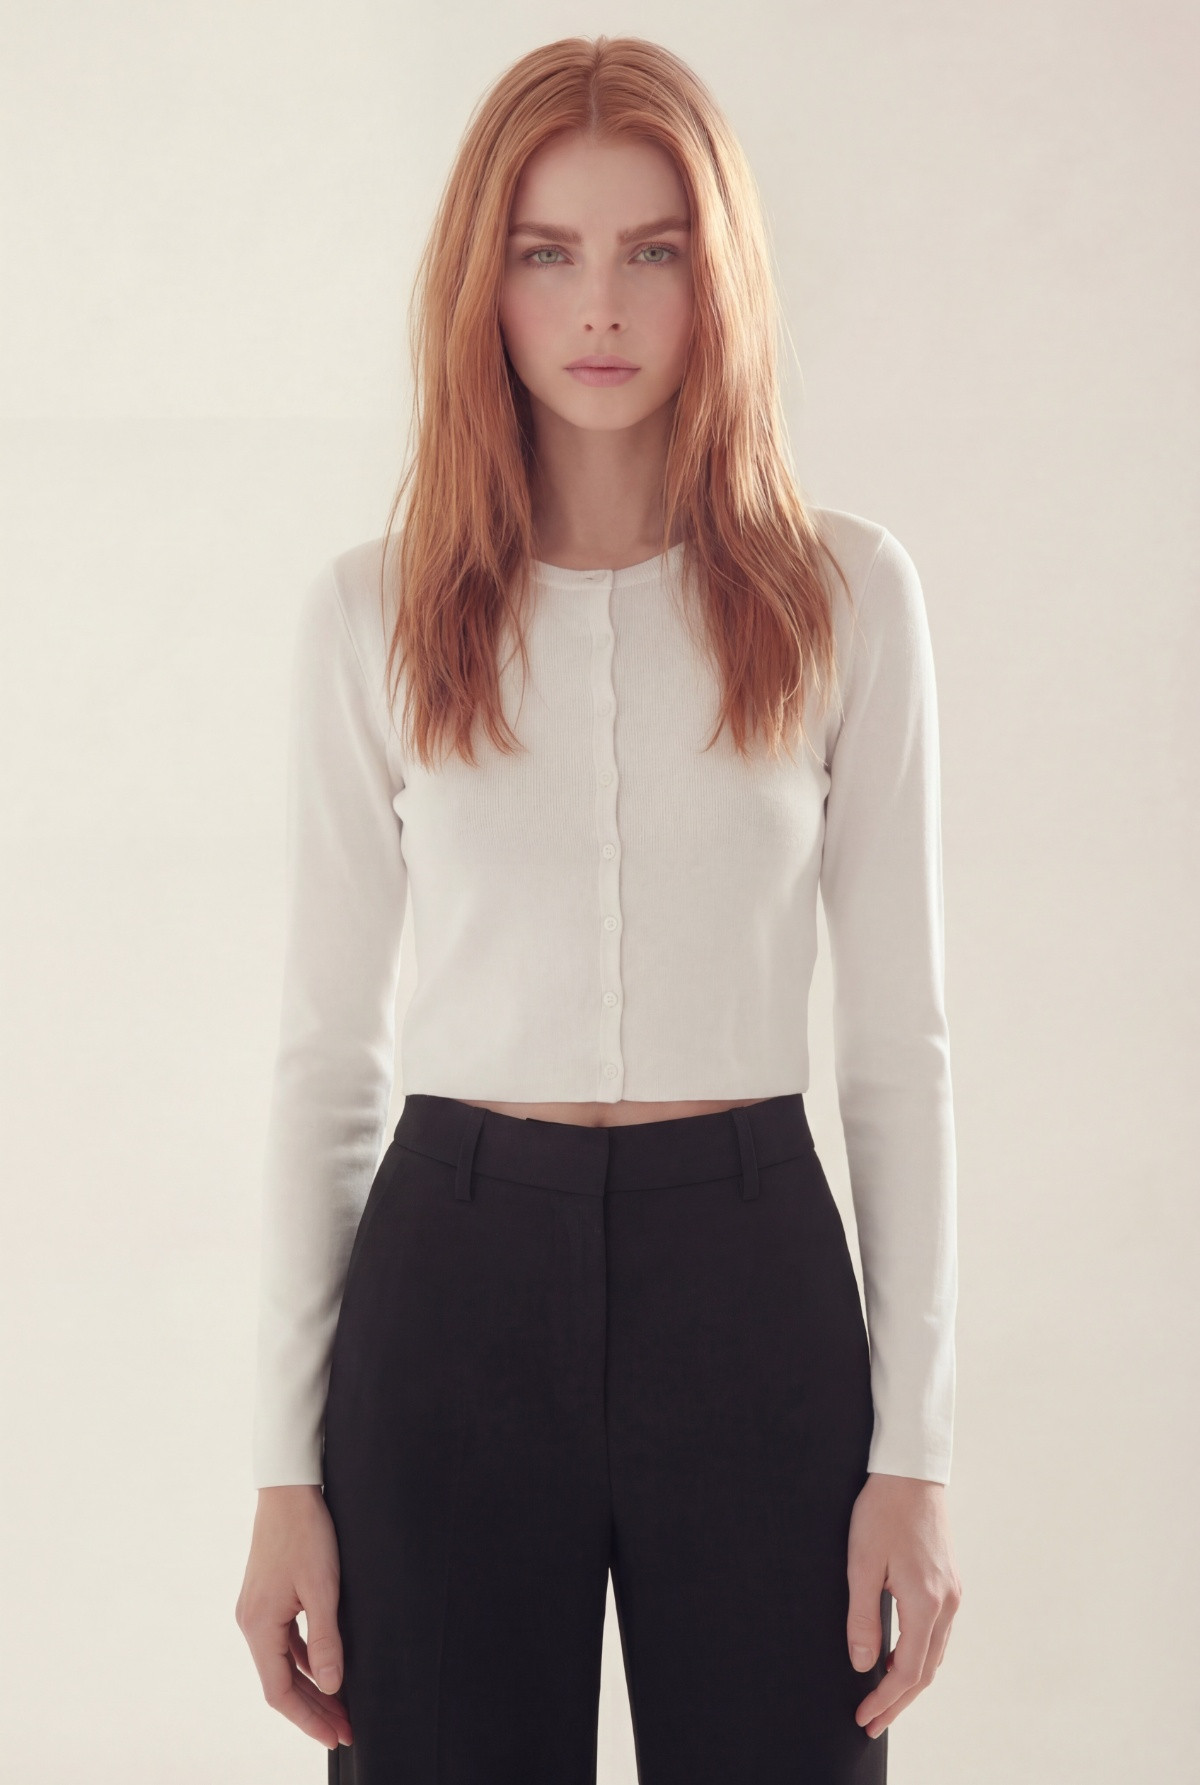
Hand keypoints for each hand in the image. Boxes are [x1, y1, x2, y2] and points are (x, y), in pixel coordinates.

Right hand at [235, 1484, 352, 1750]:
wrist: (288, 1487)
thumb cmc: (306, 1533)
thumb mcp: (323, 1588)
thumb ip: (327, 1640)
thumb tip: (334, 1687)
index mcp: (259, 1626)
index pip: (280, 1691)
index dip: (308, 1719)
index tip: (336, 1735)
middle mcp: (251, 1623)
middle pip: (281, 1681)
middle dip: (314, 1709)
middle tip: (346, 1729)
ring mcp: (257, 1610)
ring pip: (284, 1663)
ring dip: (312, 1686)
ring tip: (342, 1707)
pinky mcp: (267, 1597)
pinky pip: (286, 1641)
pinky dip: (306, 1660)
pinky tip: (327, 1668)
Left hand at [846, 1472, 962, 1738]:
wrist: (911, 1472)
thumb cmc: (883, 1511)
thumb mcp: (862, 1563)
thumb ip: (863, 1617)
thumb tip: (863, 1664)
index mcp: (926, 1602)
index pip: (908, 1671)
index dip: (886, 1699)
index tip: (864, 1717)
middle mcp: (947, 1604)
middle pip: (926, 1671)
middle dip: (898, 1702)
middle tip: (871, 1723)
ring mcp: (953, 1594)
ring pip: (935, 1655)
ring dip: (909, 1681)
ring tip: (882, 1699)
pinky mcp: (950, 1583)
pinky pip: (938, 1635)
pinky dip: (920, 1656)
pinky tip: (900, 1659)